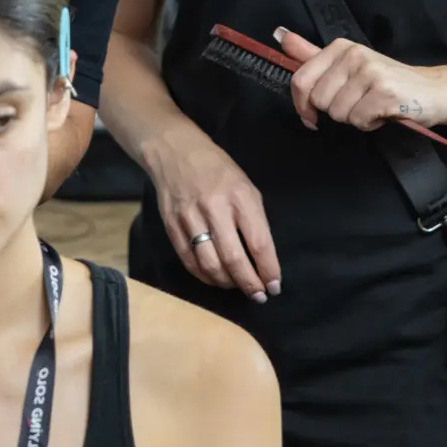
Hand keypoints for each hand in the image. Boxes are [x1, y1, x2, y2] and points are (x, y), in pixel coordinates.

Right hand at [146, 123, 280, 302]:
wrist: (175, 152)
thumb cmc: (218, 170)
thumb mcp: (246, 187)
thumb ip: (254, 220)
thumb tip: (262, 258)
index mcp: (240, 196)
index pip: (258, 242)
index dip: (268, 269)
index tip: (274, 286)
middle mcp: (215, 208)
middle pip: (234, 258)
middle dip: (249, 283)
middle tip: (258, 295)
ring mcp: (190, 217)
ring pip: (210, 264)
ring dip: (227, 283)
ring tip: (237, 286)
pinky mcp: (171, 225)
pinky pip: (189, 261)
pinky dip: (204, 276)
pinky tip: (215, 279)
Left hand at [275, 28, 446, 132]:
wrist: (434, 91)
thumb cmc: (387, 82)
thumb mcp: (347, 66)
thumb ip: (312, 54)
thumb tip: (281, 37)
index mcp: (340, 48)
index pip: (301, 80)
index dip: (303, 105)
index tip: (311, 115)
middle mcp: (354, 55)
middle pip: (318, 100)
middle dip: (336, 111)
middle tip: (358, 103)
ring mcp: (370, 72)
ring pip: (338, 113)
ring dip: (355, 118)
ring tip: (373, 106)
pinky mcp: (384, 92)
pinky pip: (358, 121)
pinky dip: (370, 124)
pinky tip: (383, 113)